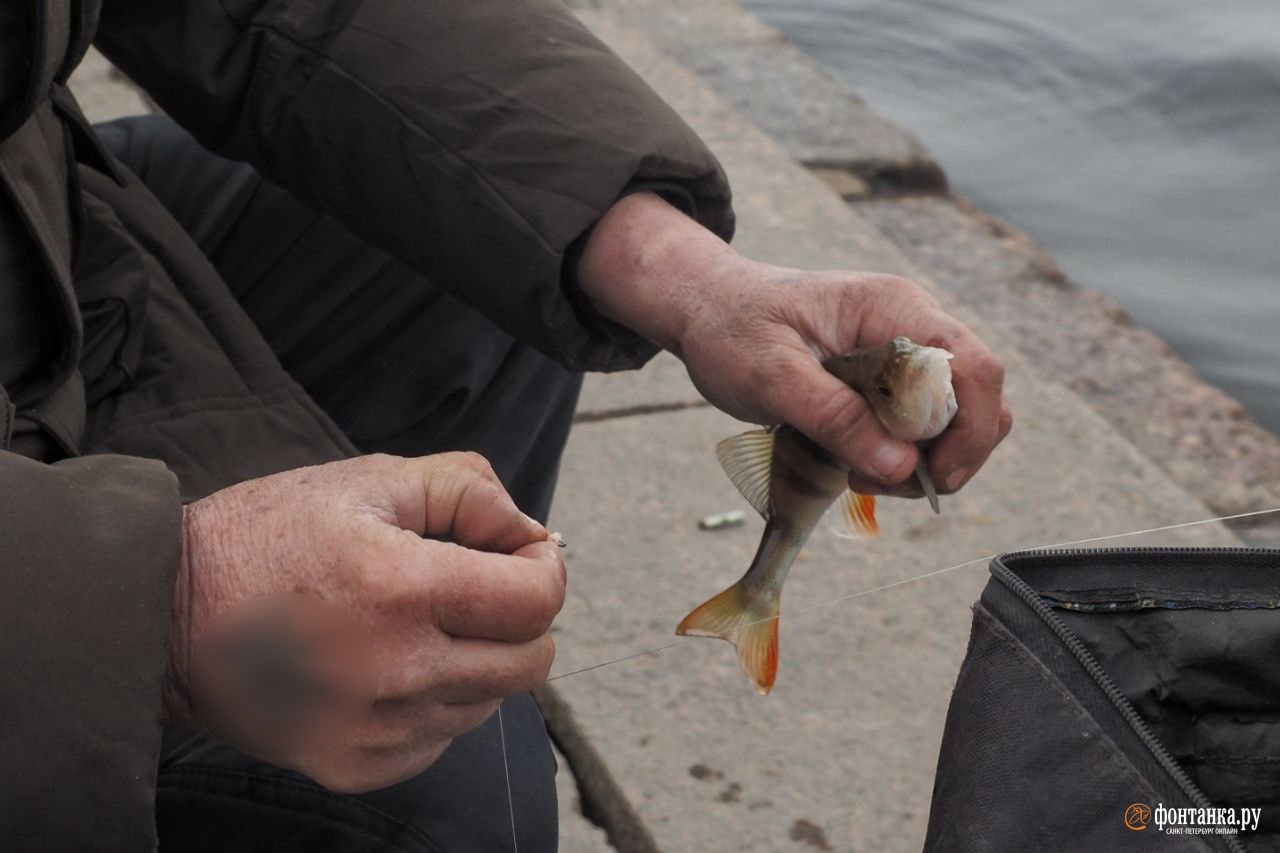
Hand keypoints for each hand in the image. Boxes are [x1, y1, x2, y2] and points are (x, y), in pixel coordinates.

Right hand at [167, 453, 564, 791]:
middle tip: (482, 587)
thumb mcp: (367, 480)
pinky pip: (440, 740)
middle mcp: (397, 671)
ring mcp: (375, 729)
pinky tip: (390, 666)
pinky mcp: (354, 766)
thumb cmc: (268, 536)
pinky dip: (436, 704)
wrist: (164, 615)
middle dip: (523, 618)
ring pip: (488, 702)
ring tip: (420, 624)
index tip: (524, 554)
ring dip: (478, 660)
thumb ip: (467, 489)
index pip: (536, 601)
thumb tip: (528, 532)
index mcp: (403, 588)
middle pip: (530, 663)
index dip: (546, 569)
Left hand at [577, 193, 1011, 496]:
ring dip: (924, 460)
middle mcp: (912, 324)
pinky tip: (857, 464)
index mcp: (894, 309)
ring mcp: (904, 352)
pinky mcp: (888, 378)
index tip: (935, 476)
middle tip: (884, 483)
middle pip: (977, 398)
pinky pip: (922, 423)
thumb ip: (834, 417)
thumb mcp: (770, 376)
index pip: (973, 367)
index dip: (972, 430)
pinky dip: (903, 455)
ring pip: (956, 417)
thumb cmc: (731, 329)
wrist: (706, 307)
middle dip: (949, 454)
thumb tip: (901, 466)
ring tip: (861, 476)